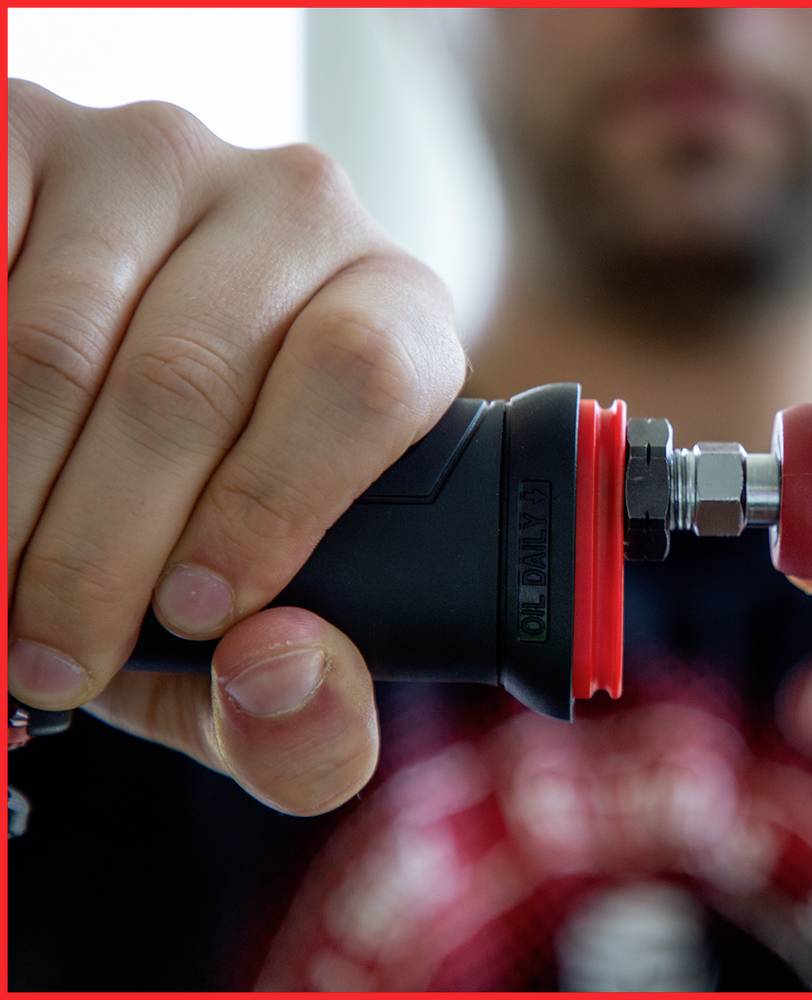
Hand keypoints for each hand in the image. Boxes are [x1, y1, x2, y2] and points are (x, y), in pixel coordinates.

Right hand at [8, 82, 465, 812]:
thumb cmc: (213, 523)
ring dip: (10, 491)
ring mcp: (162, 158)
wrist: (113, 411)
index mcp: (398, 311)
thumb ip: (311, 705)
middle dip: (102, 550)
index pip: (363, 375)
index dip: (274, 503)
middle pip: (192, 380)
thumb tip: (279, 672)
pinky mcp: (35, 133)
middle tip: (51, 655)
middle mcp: (300, 210)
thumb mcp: (271, 635)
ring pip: (62, 337)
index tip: (197, 612)